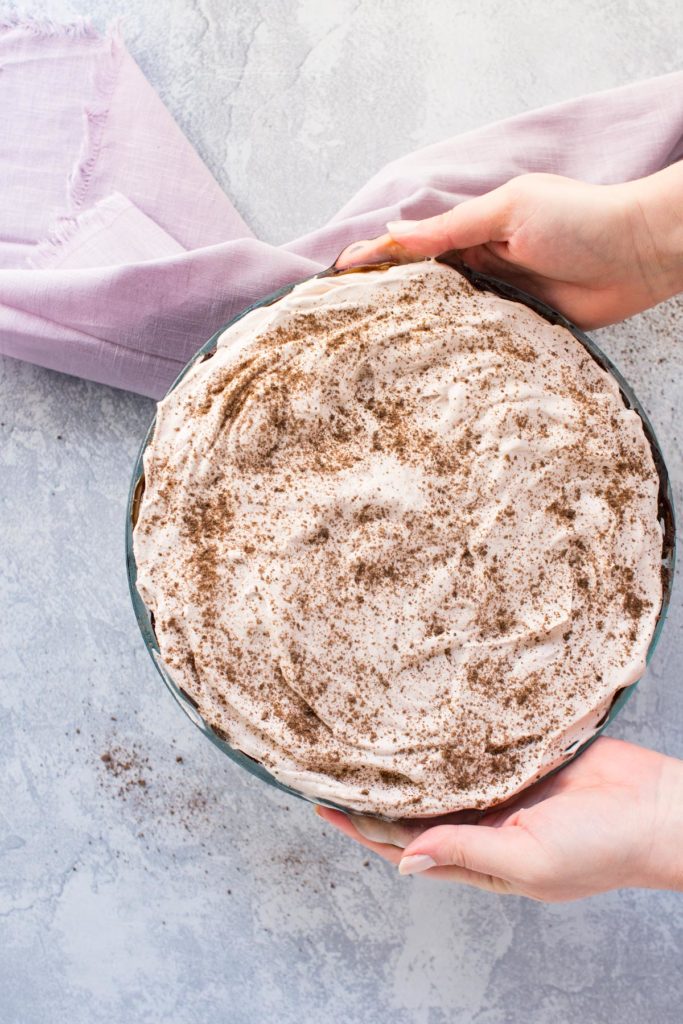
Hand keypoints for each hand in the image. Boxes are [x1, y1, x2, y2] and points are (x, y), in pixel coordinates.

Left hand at [315, 738, 682, 901]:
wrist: (656, 807)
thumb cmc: (603, 849)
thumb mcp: (529, 861)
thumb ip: (467, 853)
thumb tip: (404, 860)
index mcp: (480, 855)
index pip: (404, 843)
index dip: (362, 827)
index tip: (323, 805)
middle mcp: (481, 819)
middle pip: (413, 805)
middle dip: (373, 790)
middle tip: (331, 762)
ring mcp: (498, 784)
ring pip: (437, 772)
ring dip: (404, 761)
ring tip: (363, 737)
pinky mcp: (517, 752)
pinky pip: (471, 743)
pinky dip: (443, 735)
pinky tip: (417, 717)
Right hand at [336, 165, 682, 328]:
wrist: (639, 254)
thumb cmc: (580, 219)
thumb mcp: (509, 210)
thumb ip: (453, 229)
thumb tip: (397, 233)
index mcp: (474, 231)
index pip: (413, 247)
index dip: (374, 259)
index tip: (335, 277)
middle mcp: (481, 266)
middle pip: (422, 286)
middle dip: (385, 298)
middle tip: (343, 320)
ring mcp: (499, 299)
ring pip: (446, 317)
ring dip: (414, 329)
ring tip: (370, 349)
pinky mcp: (520, 329)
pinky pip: (479, 342)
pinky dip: (454, 350)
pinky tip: (426, 365)